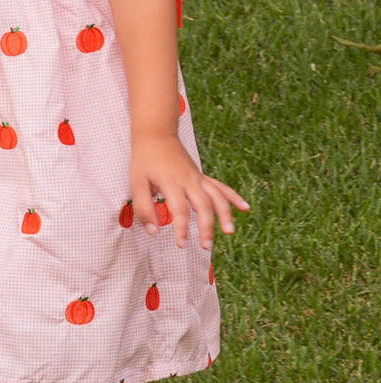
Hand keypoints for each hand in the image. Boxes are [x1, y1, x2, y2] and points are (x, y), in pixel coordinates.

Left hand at [130, 135, 248, 250]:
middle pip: (203, 205)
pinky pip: (220, 187)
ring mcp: (198, 178)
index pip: (179, 210)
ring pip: (216, 197)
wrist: (156, 135)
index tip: (181, 245)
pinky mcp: (201, 176)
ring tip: (229, 232)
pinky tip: (245, 208)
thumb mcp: (136, 183)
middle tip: (206, 246)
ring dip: (225, 214)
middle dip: (206, 227)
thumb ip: (143, 208)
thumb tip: (153, 231)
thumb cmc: (144, 161)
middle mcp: (189, 181)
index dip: (181, 229)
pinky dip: (233, 197)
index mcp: (171, 183)